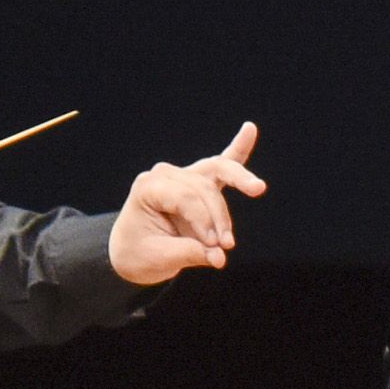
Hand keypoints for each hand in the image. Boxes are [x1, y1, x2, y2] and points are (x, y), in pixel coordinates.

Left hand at [109, 122, 266, 285]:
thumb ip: (190, 254)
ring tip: (258, 188)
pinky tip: (249, 129)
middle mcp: (165, 175)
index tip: (214, 248)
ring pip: (217, 171)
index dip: (204, 221)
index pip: (185, 197)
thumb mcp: (159, 258)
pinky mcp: (198, 183)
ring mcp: (182, 175)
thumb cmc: (138, 254)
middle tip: (227, 244)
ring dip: (239, 181)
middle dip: (219, 214)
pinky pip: (221, 165)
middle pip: (203, 185)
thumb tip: (220, 257)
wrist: (131, 252)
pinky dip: (238, 149)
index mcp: (148, 187)